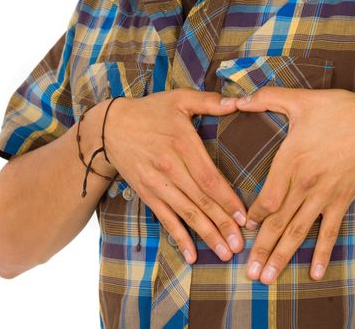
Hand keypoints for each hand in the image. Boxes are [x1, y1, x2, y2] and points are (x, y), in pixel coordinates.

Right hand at [104, 90, 246, 263]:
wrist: (110, 127)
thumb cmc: (150, 110)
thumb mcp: (179, 99)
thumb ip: (209, 101)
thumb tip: (238, 102)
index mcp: (182, 143)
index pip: (209, 178)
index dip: (228, 199)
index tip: (244, 217)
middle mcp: (170, 167)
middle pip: (200, 201)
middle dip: (222, 224)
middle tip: (240, 245)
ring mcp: (157, 183)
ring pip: (186, 213)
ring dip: (206, 234)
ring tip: (225, 252)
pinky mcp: (146, 193)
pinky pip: (165, 219)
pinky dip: (178, 237)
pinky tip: (191, 254)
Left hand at [235, 88, 354, 283]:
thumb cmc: (338, 110)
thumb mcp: (300, 99)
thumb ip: (267, 98)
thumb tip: (238, 98)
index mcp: (290, 160)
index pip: (266, 197)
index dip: (253, 216)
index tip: (243, 229)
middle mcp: (305, 183)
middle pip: (278, 221)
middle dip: (261, 248)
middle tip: (247, 273)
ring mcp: (324, 195)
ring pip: (299, 231)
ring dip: (282, 256)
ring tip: (267, 278)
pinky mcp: (342, 200)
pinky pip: (330, 232)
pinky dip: (321, 253)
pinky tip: (314, 273)